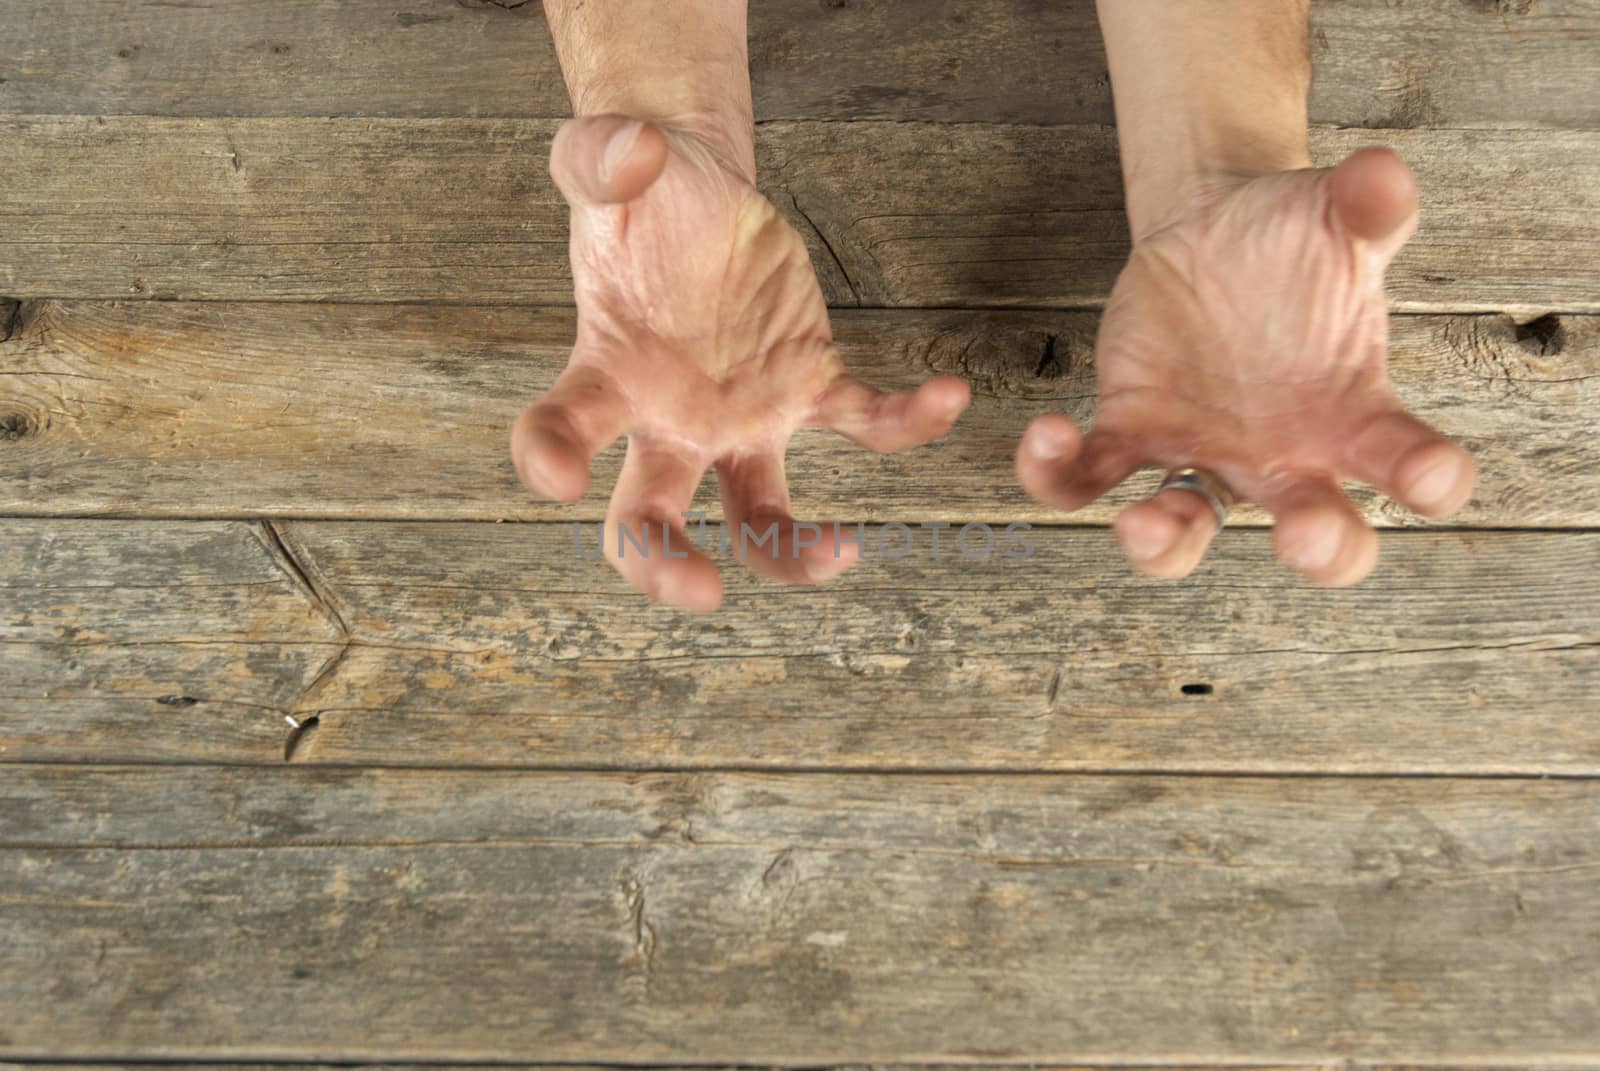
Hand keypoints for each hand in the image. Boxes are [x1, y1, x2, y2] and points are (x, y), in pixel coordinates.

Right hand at [511, 117, 970, 610]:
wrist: (696, 196)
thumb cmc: (639, 197)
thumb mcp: (609, 163)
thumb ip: (601, 156)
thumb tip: (630, 153)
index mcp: (607, 374)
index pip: (562, 428)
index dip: (548, 457)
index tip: (556, 478)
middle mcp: (669, 421)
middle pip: (649, 521)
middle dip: (664, 569)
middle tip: (703, 594)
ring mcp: (742, 420)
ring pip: (761, 516)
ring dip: (793, 552)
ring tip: (848, 550)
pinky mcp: (809, 391)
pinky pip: (862, 425)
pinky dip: (906, 421)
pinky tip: (949, 395)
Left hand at [1017, 148, 1475, 585]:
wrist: (1217, 232)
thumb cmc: (1297, 240)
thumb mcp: (1336, 214)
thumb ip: (1368, 204)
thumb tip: (1386, 177)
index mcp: (1356, 414)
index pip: (1408, 464)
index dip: (1430, 480)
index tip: (1435, 477)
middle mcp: (1284, 456)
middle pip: (1318, 534)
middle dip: (1319, 548)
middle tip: (1305, 537)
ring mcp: (1203, 454)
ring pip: (1187, 532)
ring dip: (1166, 541)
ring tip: (1141, 520)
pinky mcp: (1132, 434)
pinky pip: (1089, 478)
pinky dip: (1059, 473)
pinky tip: (1047, 434)